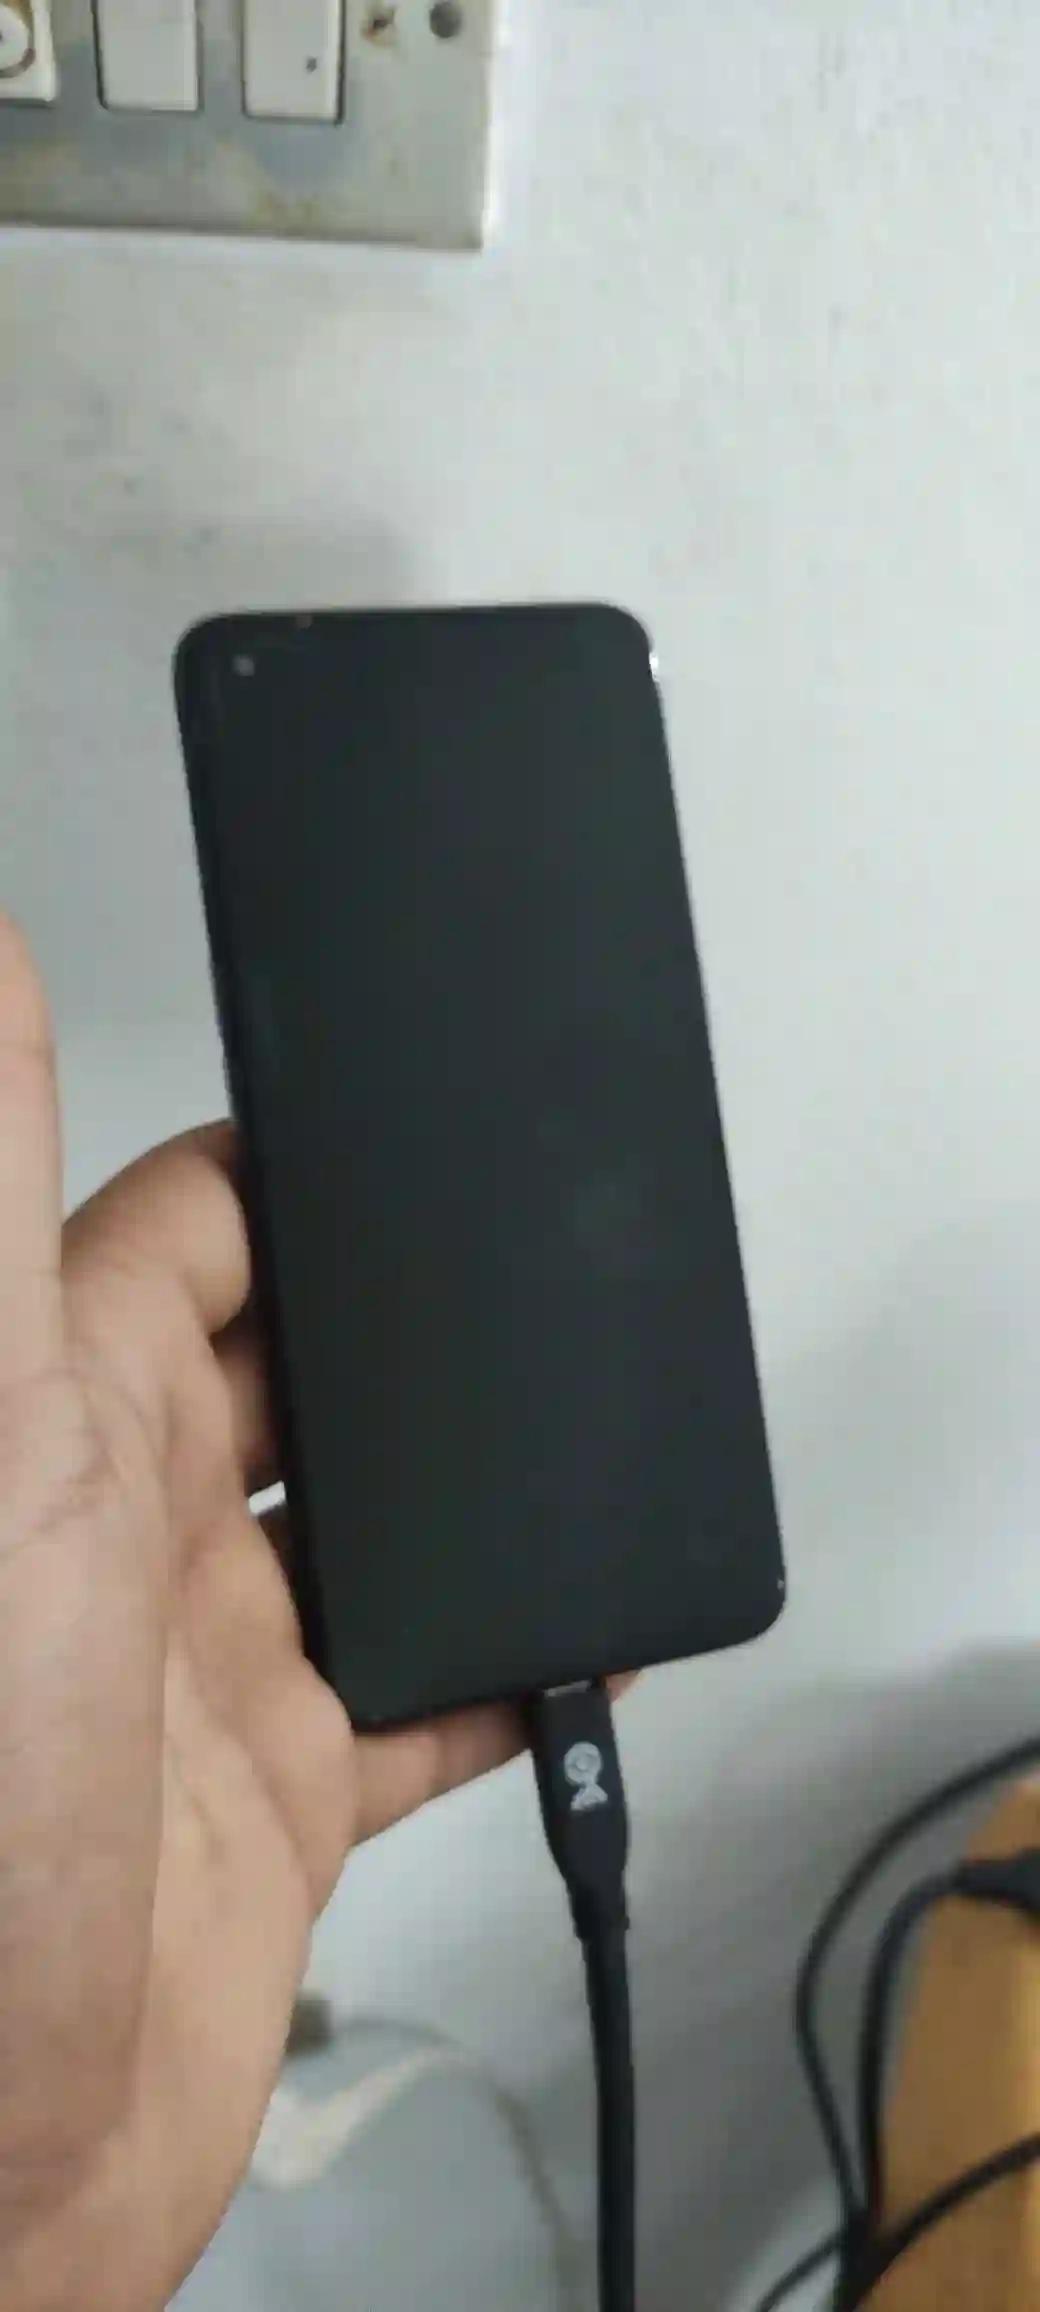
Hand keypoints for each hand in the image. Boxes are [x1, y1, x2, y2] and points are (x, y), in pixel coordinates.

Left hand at [0, 919, 522, 2311]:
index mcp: (57, 1415)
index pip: (185, 1228)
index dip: (288, 1170)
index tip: (383, 1123)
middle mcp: (122, 1525)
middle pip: (303, 1363)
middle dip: (403, 1328)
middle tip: (514, 1300)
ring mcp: (205, 1660)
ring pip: (371, 1523)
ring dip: (464, 1491)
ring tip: (565, 1453)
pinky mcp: (277, 1791)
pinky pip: (425, 1693)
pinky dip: (505, 1659)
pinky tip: (562, 1637)